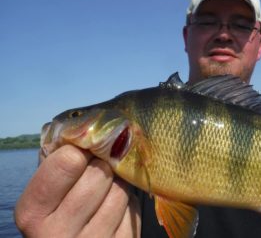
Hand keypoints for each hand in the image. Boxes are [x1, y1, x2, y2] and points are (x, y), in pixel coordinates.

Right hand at [14, 145, 140, 236]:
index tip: (86, 149)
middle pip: (99, 173)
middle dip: (104, 164)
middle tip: (101, 165)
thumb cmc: (59, 214)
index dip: (83, 148)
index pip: (69, 160)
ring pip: (121, 189)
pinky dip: (129, 201)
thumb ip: (57, 163)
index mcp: (33, 212)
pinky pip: (134, 207)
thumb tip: (83, 126)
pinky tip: (116, 207)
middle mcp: (59, 232)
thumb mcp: (46, 193)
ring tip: (107, 188)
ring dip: (119, 181)